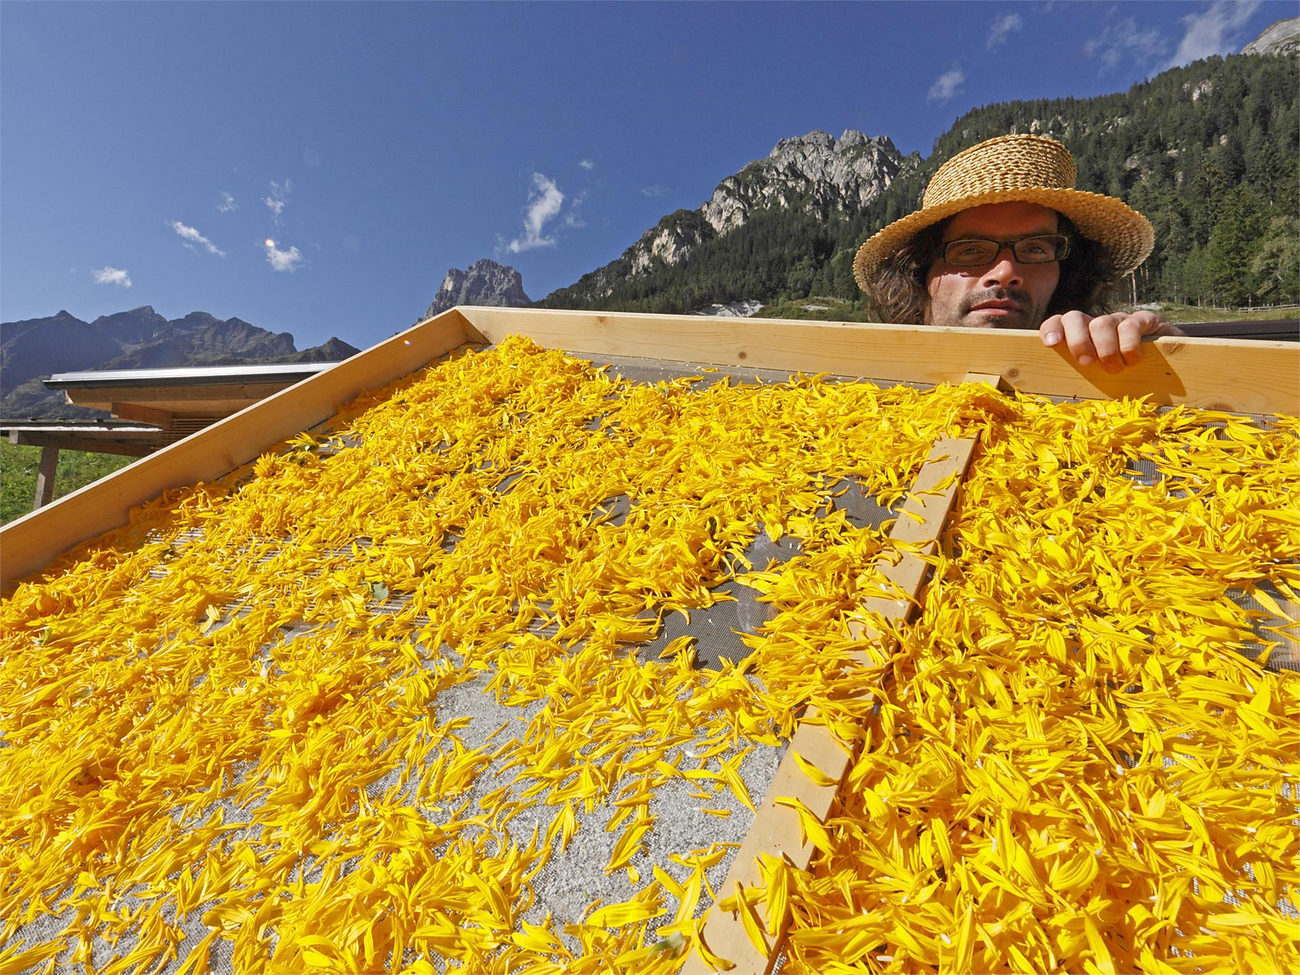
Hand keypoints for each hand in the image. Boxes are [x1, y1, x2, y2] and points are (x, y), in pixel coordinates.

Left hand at [1039, 310, 1182, 372]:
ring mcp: (1120, 320)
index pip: (1059, 322)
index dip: (1051, 328)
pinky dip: (1129, 346)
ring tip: (1114, 369)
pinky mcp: (1145, 320)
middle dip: (1077, 342)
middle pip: (1075, 318)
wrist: (1169, 361)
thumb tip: (1055, 392)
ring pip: (1102, 323)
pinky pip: (1131, 326)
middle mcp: (1097, 324)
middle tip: (1087, 363)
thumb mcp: (1100, 375)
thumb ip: (1081, 376)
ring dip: (1106, 349)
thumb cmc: (1127, 373)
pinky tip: (1134, 361)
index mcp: (1082, 335)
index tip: (1051, 343)